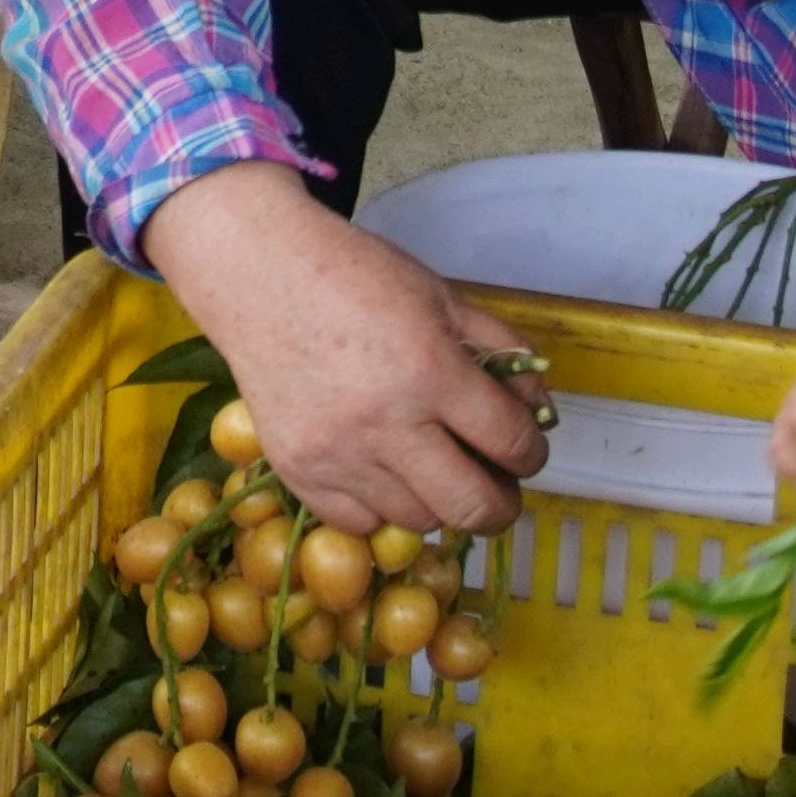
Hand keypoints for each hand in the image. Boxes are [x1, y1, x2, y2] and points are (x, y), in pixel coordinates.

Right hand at [140, 160, 549, 537]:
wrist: (258, 273)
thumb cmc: (355, 276)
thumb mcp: (443, 298)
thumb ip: (503, 351)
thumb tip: (537, 413)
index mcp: (432, 372)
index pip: (514, 445)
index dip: (532, 452)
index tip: (523, 447)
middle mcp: (387, 424)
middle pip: (473, 508)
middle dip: (501, 503)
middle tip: (495, 483)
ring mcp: (338, 454)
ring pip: (419, 521)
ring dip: (437, 500)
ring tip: (430, 466)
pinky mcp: (297, 470)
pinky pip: (360, 523)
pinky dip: (380, 506)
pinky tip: (380, 470)